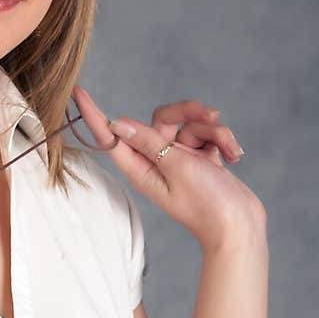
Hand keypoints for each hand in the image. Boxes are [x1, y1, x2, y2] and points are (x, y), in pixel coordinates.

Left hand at [69, 87, 265, 252]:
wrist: (240, 225)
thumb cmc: (207, 203)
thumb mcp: (176, 166)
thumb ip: (148, 141)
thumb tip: (118, 124)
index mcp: (140, 168)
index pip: (111, 136)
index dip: (94, 113)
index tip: (78, 91)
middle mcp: (156, 161)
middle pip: (162, 119)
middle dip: (189, 112)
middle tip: (211, 114)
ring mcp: (179, 159)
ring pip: (190, 124)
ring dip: (213, 132)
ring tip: (227, 151)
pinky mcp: (200, 158)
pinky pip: (207, 135)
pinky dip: (221, 141)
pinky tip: (232, 156)